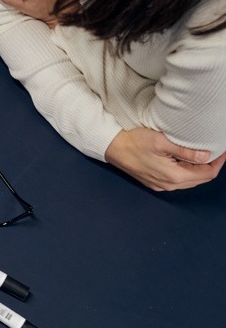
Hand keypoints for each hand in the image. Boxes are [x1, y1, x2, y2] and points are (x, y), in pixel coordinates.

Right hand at [105, 128, 224, 190]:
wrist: (112, 147)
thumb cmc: (134, 142)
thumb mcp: (161, 142)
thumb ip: (185, 151)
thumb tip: (206, 156)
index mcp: (174, 176)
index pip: (207, 174)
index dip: (218, 163)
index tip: (223, 151)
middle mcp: (169, 185)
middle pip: (200, 179)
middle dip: (210, 167)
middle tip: (216, 152)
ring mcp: (161, 185)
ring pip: (190, 182)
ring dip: (199, 171)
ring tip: (203, 156)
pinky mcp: (154, 183)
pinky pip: (178, 182)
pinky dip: (187, 173)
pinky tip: (185, 163)